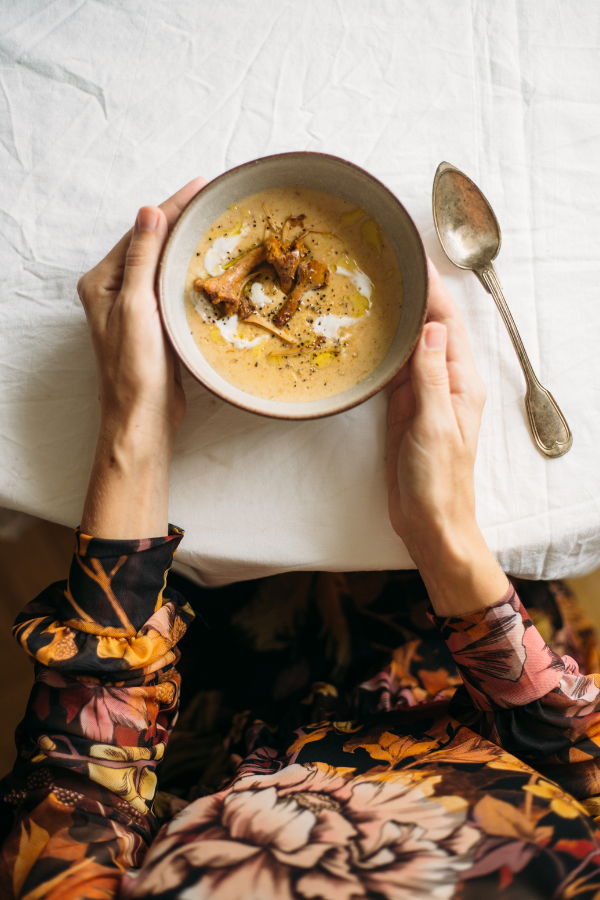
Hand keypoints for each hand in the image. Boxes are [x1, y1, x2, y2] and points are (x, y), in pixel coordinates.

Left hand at [78, 177, 206, 538]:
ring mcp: (135, 307)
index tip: (201, 185)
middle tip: (213, 197)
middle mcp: (115, 291)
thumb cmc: (134, 367)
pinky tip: (210, 263)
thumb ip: (143, 259)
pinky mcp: (154, 323)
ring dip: (187, 243)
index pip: (141, 232)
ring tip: (215, 221)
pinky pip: (172, 286)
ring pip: (163, 264)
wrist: (143, 416)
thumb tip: (150, 211)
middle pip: (151, 243)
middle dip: (181, 220)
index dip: (171, 207)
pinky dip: (190, 271)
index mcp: (103, 282)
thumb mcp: (136, 306)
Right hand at [387, 260, 507, 614]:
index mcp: (461, 381)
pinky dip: (384, 348)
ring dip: (397, 318)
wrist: (430, 521)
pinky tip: (370, 333)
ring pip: (410, 345)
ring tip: (375, 287)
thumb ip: (431, 376)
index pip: (447, 324)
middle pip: (429, 327)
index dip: (432, 291)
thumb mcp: (434, 425)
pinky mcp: (403, 407)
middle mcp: (445, 381)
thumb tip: (431, 327)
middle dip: (414, 295)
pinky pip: (394, 369)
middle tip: (387, 263)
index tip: (413, 259)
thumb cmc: (439, 480)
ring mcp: (423, 393)